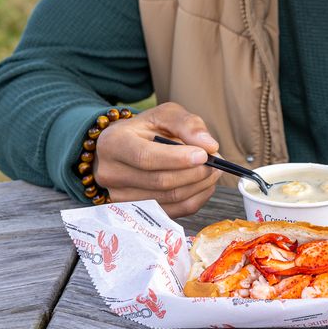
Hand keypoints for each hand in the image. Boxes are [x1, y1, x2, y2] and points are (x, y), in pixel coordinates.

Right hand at [94, 102, 221, 214]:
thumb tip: (209, 146)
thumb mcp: (164, 115)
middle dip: (195, 173)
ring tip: (213, 171)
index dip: (177, 159)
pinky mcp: (134, 213)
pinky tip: (203, 186)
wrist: (124, 148)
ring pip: (168, 199)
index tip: (204, 155)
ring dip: (198, 187)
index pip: (145, 157)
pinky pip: (172, 213)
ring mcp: (120, 198)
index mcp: (114, 144)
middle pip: (159, 181)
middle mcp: (111, 174)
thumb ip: (187, 124)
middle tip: (217, 163)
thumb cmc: (145, 129)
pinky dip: (194, 200)